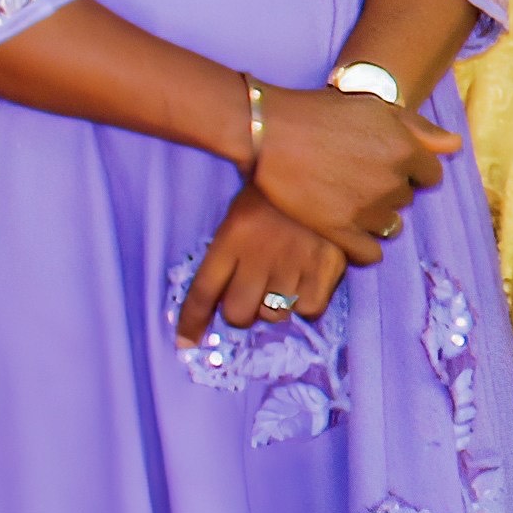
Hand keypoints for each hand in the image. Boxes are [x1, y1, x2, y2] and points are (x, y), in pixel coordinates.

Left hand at [175, 187, 357, 344]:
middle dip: (242, 311)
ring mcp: (294, 263)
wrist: (325, 169)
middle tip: (253, 296)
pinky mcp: (326, 268)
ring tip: (285, 281)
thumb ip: (227, 255)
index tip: (186, 343)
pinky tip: (308, 281)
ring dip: (276, 305)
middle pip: (238, 313)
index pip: (202, 291)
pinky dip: (307, 303)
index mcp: (232, 238)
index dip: (191, 322)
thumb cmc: (274, 195)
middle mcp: (259, 255)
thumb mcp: (239, 215)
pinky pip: (309, 309)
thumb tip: (217, 303)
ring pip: (274, 314)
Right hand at [246, 81, 454, 255]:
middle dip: (389, 190)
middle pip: (406, 199)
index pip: (430, 176)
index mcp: (406, 150)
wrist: (270, 131)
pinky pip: (370, 253)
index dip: (410, 170)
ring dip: (374, 216)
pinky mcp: (340, 230)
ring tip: (346, 199)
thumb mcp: (376, 109)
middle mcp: (393, 182)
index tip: (384, 163)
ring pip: (390, 226)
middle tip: (357, 176)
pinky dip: (363, 246)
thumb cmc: (321, 113)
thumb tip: (456, 146)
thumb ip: (420, 129)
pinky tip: (349, 232)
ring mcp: (367, 209)